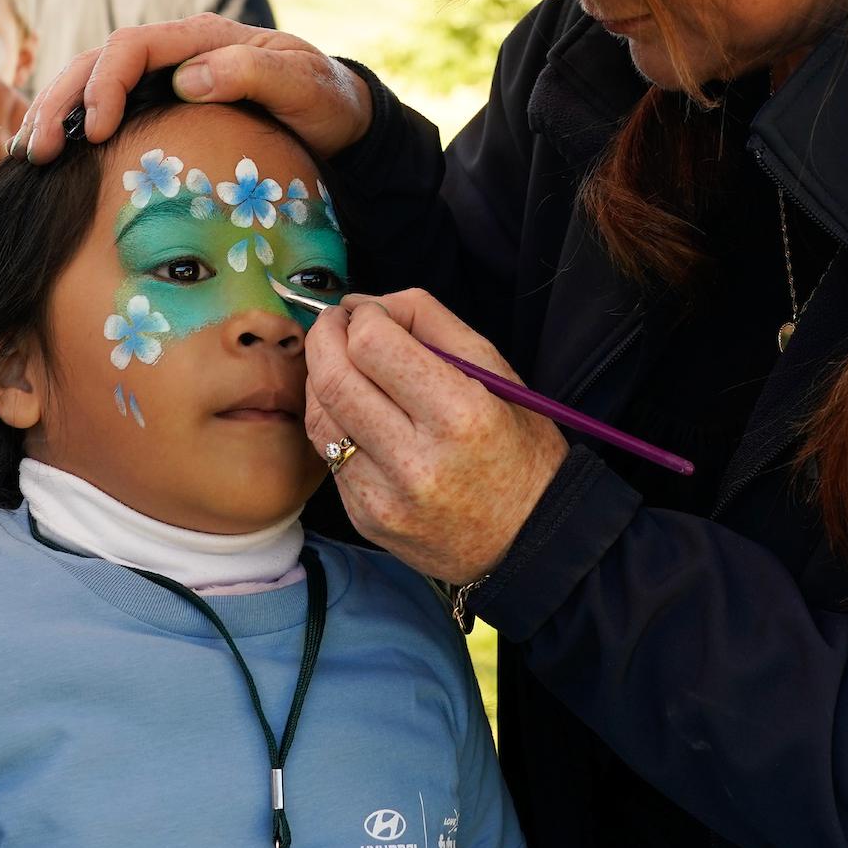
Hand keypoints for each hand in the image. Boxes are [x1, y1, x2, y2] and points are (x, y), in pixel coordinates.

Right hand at [17, 14, 372, 164]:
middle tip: (37, 150)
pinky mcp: (162, 106)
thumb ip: (255, 73)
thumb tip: (189, 79)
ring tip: (28, 155)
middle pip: (98, 62)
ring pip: (93, 84)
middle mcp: (176, 52)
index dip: (106, 84)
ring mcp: (166, 78)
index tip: (96, 130)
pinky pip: (108, 109)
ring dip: (56, 114)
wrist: (341, 118)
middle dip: (61, 101)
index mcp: (203, 37)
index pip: (133, 47)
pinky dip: (74, 128)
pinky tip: (52, 161)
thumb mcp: (304, 84)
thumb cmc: (325, 100)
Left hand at [303, 289, 570, 584]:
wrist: (528, 543)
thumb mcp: (499, 374)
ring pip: (318, 417)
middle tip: (336, 324)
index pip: (374, 345)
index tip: (369, 311)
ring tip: (338, 361)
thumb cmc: (519, 451)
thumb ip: (433, 323)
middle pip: (334, 379)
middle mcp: (417, 460)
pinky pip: (328, 456)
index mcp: (461, 415)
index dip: (363, 316)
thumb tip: (367, 303)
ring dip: (319, 376)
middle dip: (325, 337)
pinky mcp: (365, 519)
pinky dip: (333, 422)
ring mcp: (385, 497)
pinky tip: (354, 411)